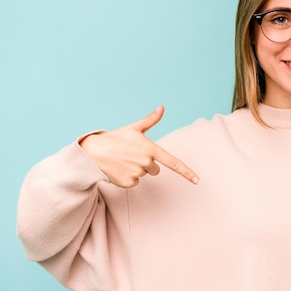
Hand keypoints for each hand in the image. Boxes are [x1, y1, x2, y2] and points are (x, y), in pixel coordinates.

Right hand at [80, 106, 198, 187]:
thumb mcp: (133, 128)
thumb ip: (150, 120)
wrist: (92, 153)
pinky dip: (128, 177)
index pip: (173, 162)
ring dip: (136, 169)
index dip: (187, 172)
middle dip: (146, 163)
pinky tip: (118, 169)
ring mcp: (137, 173)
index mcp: (150, 148)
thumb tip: (162, 108)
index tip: (197, 181)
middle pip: (156, 169)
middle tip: (131, 155)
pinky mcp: (128, 183)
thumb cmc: (115, 139)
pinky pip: (135, 183)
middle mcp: (146, 162)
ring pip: (144, 175)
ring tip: (122, 160)